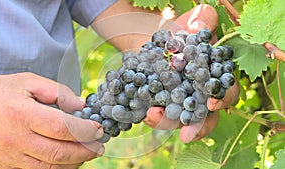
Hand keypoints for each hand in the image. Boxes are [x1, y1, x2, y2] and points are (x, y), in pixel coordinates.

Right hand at [0, 72, 103, 168]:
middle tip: (99, 145)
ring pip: (50, 168)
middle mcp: (17, 139)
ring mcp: (12, 156)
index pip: (61, 128)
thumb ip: (56, 91)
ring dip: (75, 162)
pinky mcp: (9, 165)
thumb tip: (80, 104)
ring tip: (89, 153)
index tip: (98, 129)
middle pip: (59, 153)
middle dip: (85, 150)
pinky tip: (70, 160)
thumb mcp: (27, 82)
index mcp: (22, 114)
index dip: (84, 130)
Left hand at [144, 4, 239, 142]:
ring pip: (180, 119)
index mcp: (215, 77)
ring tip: (153, 116)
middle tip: (186, 132)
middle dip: (197, 124)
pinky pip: (159, 115)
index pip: (225, 90)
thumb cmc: (179, 34)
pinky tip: (145, 113)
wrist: (153, 44)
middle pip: (206, 116)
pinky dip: (152, 116)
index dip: (222, 98)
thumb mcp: (191, 23)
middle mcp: (201, 95)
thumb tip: (199, 24)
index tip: (212, 103)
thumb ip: (202, 19)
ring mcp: (180, 104)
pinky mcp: (161, 106)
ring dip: (168, 121)